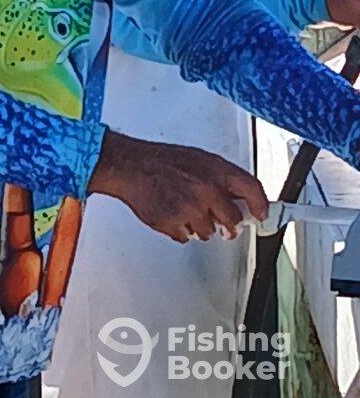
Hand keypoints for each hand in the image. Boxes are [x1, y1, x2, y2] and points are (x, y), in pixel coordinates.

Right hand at [88, 130, 267, 243]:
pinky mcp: (174, 224)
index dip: (262, 206)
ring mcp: (190, 209)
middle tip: (221, 220)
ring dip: (200, 225)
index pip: (252, 189)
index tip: (264, 216)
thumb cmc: (164, 161)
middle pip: (233, 220)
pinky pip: (187, 237)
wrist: (132, 166)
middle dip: (228, 223)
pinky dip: (181, 229)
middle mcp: (207, 190)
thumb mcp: (200, 160)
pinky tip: (172, 212)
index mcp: (216, 170)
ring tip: (185, 206)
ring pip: (209, 233)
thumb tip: (240, 198)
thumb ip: (222, 179)